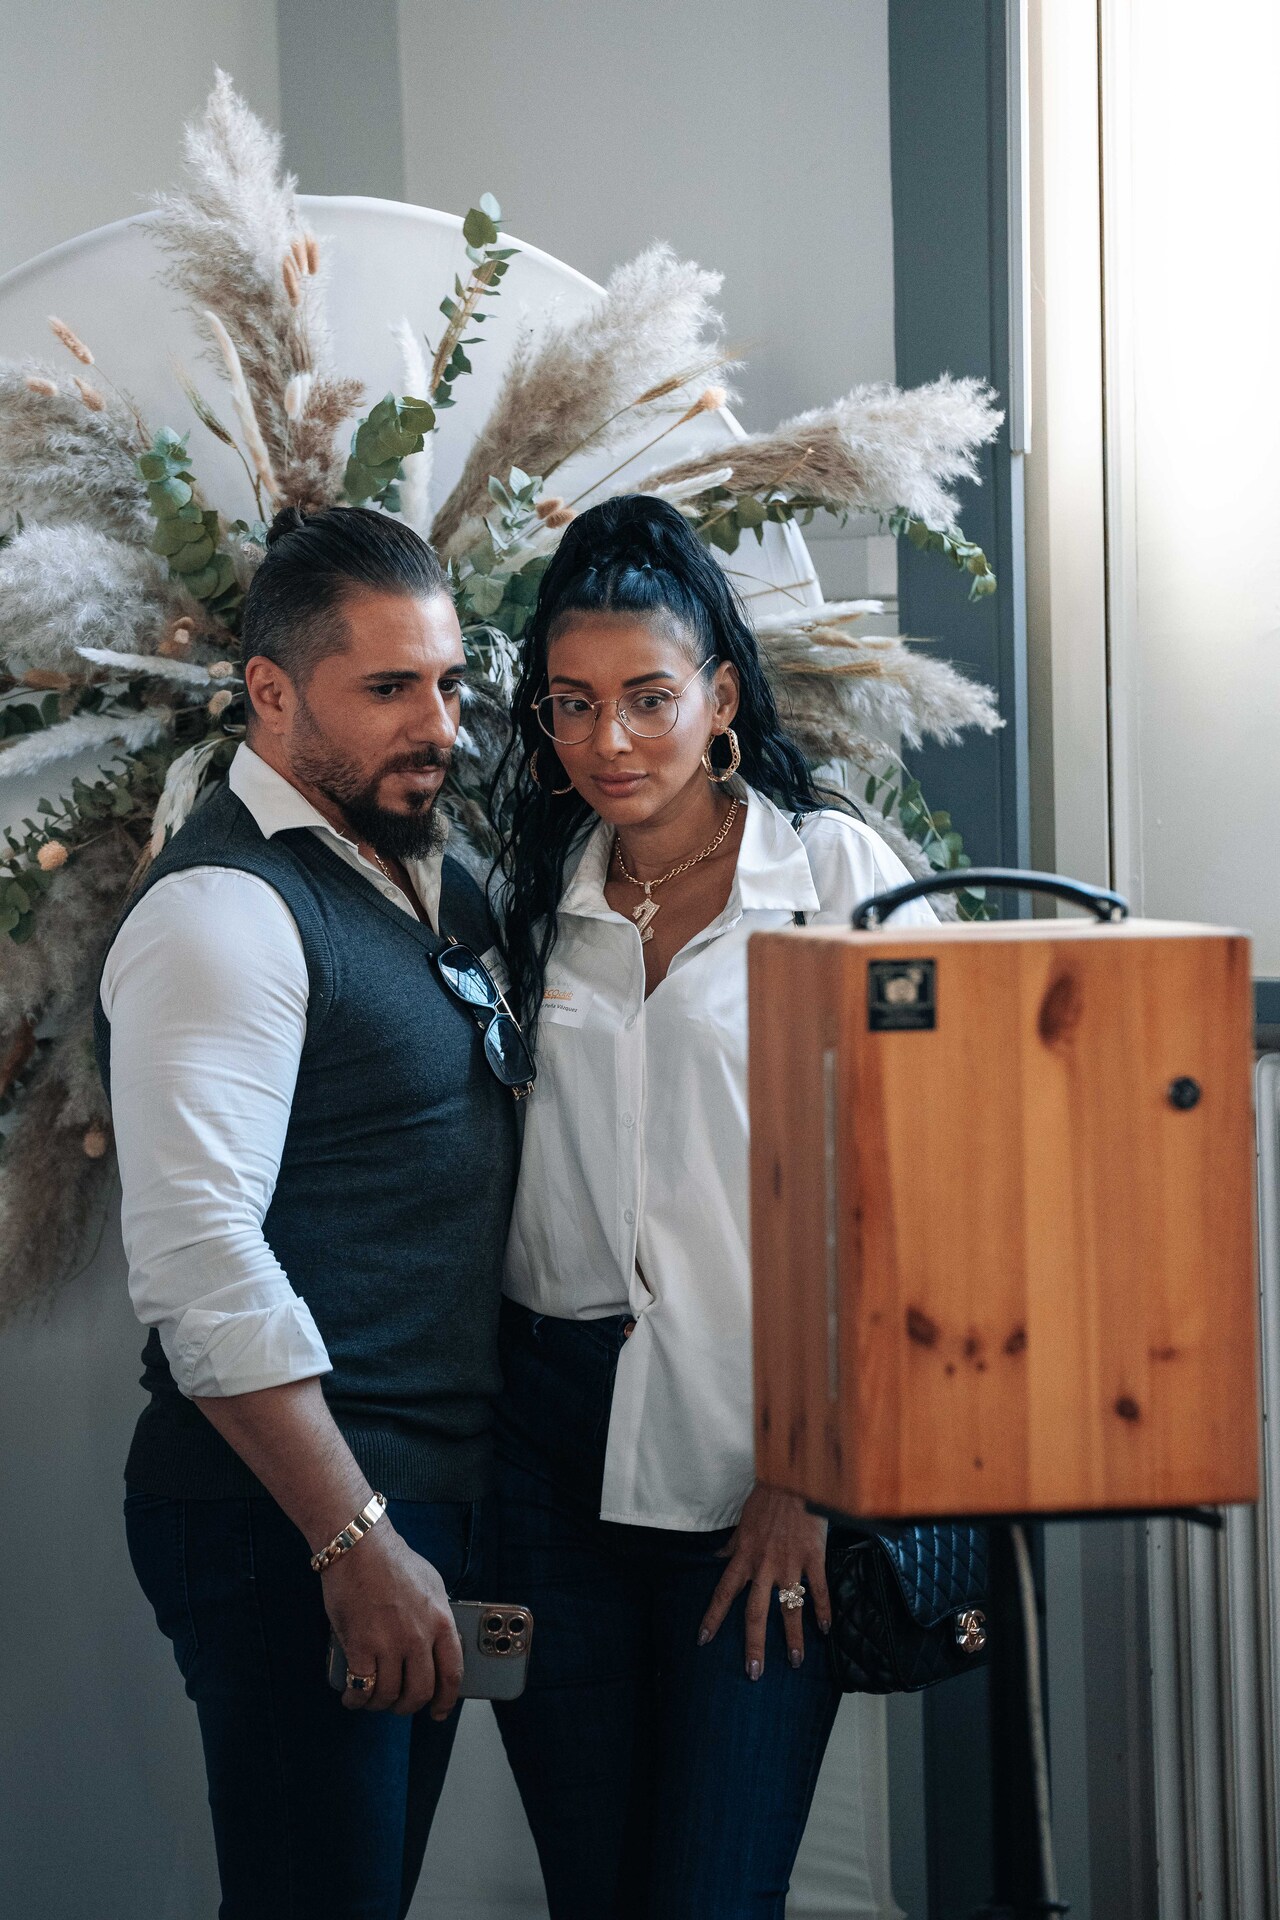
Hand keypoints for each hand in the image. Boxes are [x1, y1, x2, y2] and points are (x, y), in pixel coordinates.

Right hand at [322, 1522, 462, 1719]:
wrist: (360, 1547)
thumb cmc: (394, 1562)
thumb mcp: (432, 1585)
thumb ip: (438, 1616)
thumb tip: (439, 1644)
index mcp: (441, 1620)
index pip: (452, 1673)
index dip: (446, 1699)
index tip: (439, 1711)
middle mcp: (419, 1636)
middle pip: (420, 1691)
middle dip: (408, 1706)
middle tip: (399, 1704)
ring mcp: (390, 1643)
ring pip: (389, 1695)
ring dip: (380, 1704)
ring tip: (372, 1698)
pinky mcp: (361, 1646)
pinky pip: (362, 1688)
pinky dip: (356, 1699)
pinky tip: (352, 1697)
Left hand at [697, 1484, 829, 1677]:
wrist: (794, 1479)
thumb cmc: (767, 1498)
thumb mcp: (743, 1521)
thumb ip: (732, 1544)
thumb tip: (717, 1555)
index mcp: (744, 1557)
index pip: (723, 1593)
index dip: (713, 1618)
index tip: (704, 1640)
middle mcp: (764, 1566)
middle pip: (755, 1613)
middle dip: (753, 1645)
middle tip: (753, 1672)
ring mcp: (790, 1564)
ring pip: (789, 1609)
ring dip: (792, 1638)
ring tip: (794, 1661)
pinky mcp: (813, 1558)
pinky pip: (818, 1590)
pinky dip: (822, 1611)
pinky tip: (825, 1630)